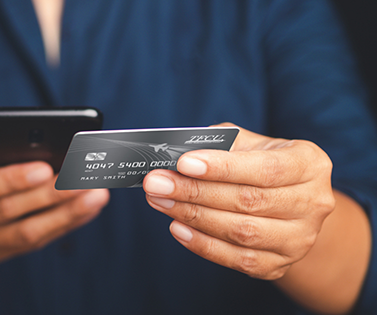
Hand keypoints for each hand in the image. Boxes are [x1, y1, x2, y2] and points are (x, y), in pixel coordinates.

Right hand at [0, 128, 109, 271]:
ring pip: (27, 234)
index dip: (9, 180)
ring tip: (97, 193)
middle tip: (86, 175)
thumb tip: (17, 133)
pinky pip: (32, 243)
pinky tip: (86, 209)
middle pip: (10, 212)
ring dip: (67, 214)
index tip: (43, 166)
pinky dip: (63, 225)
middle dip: (52, 194)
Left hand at [143, 123, 334, 279]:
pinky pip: (238, 259)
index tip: (183, 163)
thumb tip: (179, 152)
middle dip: (195, 191)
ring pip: (242, 232)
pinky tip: (177, 227)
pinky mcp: (280, 264)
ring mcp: (299, 239)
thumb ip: (222, 144)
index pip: (266, 168)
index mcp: (309, 164)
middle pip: (249, 201)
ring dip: (194, 216)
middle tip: (156, 182)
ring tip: (160, 200)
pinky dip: (204, 245)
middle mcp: (313, 202)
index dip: (223, 167)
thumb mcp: (251, 144)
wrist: (290, 204)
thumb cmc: (262, 164)